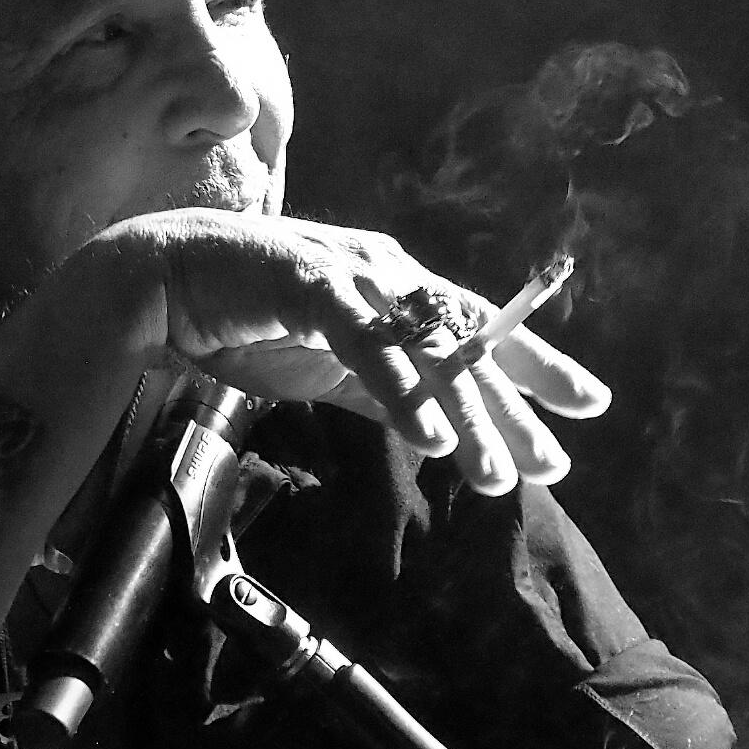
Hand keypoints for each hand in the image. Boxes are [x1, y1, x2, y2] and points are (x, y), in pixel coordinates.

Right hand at [93, 209, 606, 492]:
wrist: (160, 284)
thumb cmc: (245, 320)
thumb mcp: (331, 367)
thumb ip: (384, 390)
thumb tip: (440, 430)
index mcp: (398, 290)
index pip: (482, 329)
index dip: (537, 365)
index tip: (588, 406)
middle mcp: (388, 274)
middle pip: (468, 344)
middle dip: (514, 407)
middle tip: (551, 464)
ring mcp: (352, 274)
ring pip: (427, 350)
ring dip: (465, 416)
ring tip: (495, 475)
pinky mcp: (311, 282)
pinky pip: (368, 345)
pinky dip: (401, 390)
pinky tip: (430, 438)